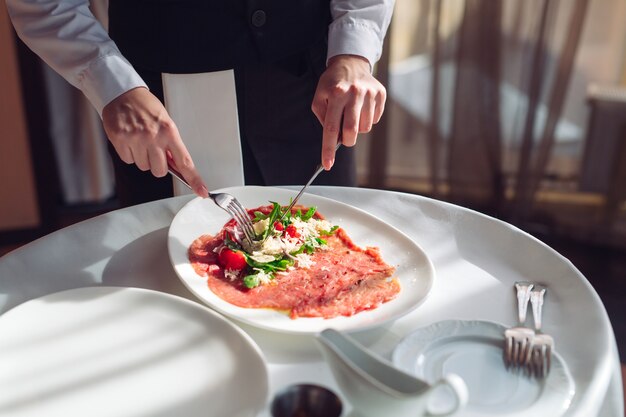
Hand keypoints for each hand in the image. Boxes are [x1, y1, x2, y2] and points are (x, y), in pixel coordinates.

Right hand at [102, 87, 207, 197]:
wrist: (123, 93)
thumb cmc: (146, 107)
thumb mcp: (166, 122)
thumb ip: (171, 145)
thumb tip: (177, 166)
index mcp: (169, 131)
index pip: (185, 161)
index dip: (194, 179)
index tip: (202, 190)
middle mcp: (153, 136)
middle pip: (159, 171)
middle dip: (157, 165)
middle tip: (153, 150)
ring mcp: (136, 139)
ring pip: (143, 166)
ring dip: (142, 157)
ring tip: (140, 140)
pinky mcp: (120, 140)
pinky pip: (128, 160)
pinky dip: (129, 153)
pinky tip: (130, 139)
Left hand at [311, 55, 386, 169]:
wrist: (351, 63)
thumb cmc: (332, 83)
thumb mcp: (319, 96)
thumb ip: (323, 118)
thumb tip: (334, 138)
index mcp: (336, 94)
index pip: (331, 128)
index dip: (328, 149)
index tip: (328, 165)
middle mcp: (354, 93)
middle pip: (351, 131)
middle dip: (346, 140)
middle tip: (343, 137)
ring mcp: (370, 94)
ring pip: (364, 128)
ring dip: (357, 128)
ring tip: (352, 113)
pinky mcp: (380, 95)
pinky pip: (374, 120)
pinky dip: (366, 119)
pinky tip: (361, 107)